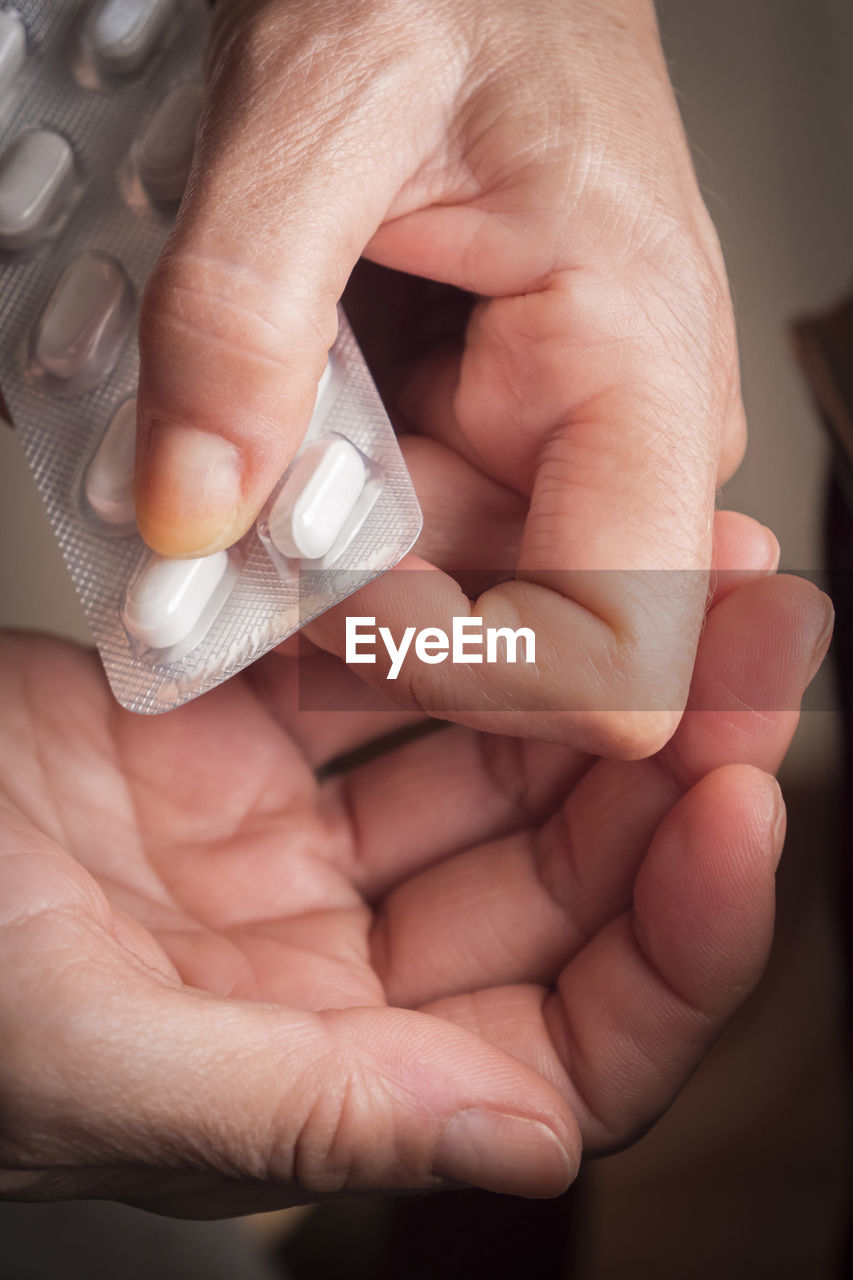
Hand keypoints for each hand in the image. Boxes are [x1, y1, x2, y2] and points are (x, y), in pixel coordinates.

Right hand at [0, 555, 831, 1215]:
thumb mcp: (109, 1061)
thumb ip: (316, 1113)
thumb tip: (522, 1141)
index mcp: (340, 1076)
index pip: (576, 1035)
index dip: (682, 935)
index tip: (739, 803)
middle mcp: (344, 964)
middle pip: (564, 871)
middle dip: (675, 756)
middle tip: (761, 638)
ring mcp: (299, 843)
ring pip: (495, 757)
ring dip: (590, 670)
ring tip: (690, 572)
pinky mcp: (245, 741)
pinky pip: (381, 670)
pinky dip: (448, 616)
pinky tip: (518, 553)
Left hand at [135, 0, 740, 752]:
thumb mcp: (322, 103)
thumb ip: (243, 314)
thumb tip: (194, 512)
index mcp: (639, 374)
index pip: (612, 658)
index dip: (456, 666)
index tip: (322, 587)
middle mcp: (625, 436)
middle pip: (494, 637)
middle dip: (344, 581)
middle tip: (249, 457)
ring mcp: (562, 445)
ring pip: (434, 594)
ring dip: (314, 530)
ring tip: (270, 387)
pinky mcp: (497, 438)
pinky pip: (406, 536)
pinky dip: (318, 503)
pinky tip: (293, 407)